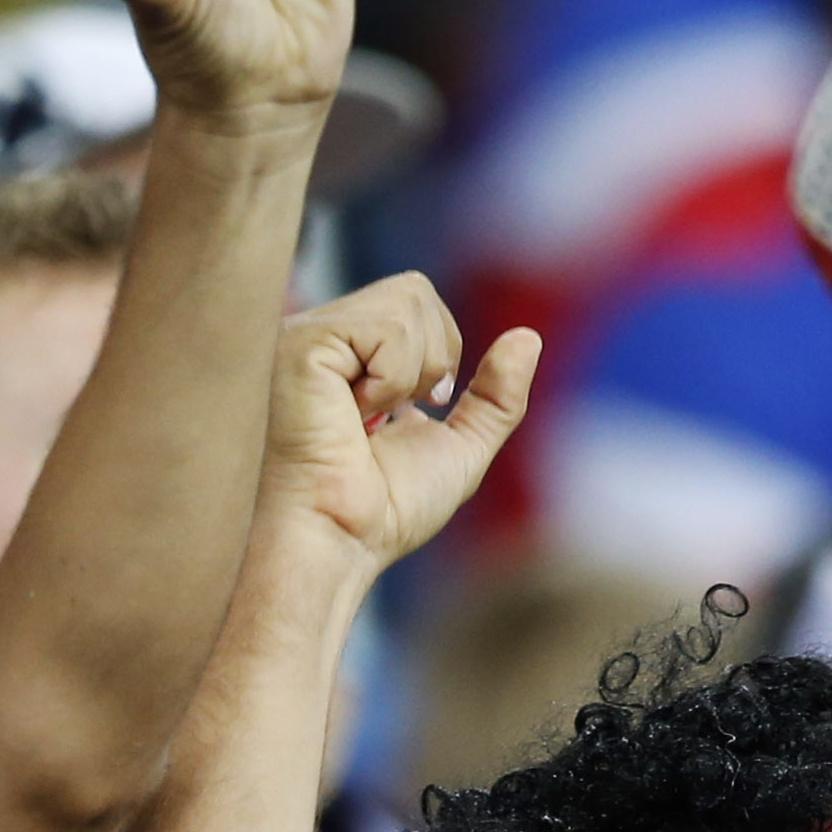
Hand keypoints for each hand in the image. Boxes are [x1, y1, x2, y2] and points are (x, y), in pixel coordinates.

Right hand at [254, 272, 536, 571]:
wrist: (342, 541)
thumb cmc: (383, 510)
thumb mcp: (459, 448)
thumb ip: (496, 395)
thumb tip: (529, 336)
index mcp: (349, 353)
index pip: (416, 301)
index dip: (439, 356)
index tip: (406, 414)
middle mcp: (322, 335)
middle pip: (415, 290)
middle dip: (432, 358)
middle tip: (390, 416)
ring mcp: (306, 335)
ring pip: (406, 300)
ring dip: (412, 375)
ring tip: (367, 419)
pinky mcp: (302, 344)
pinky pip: (388, 327)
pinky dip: (392, 380)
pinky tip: (354, 415)